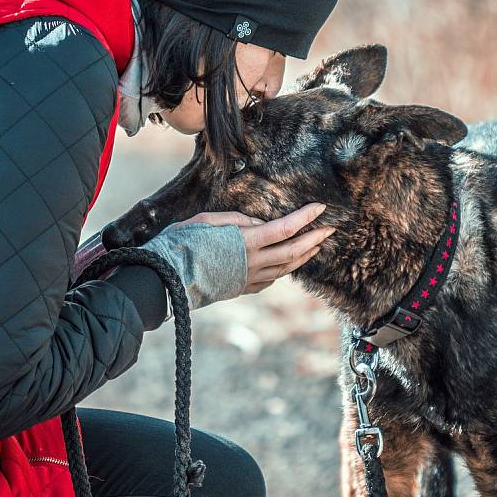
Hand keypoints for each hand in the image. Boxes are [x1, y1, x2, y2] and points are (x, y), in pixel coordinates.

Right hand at [174, 203, 333, 295]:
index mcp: (245, 242)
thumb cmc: (182, 243)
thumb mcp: (208, 221)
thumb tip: (260, 224)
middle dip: (314, 239)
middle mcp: (252, 262)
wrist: (166, 279)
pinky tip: (288, 263)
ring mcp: (249, 278)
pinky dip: (284, 270)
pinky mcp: (242, 288)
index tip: (320, 207)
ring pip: (286, 268)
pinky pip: (271, 279)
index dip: (304, 218)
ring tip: (317, 245)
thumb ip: (237, 220)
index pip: (284, 228)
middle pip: (293, 251)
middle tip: (330, 229)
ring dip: (304, 255)